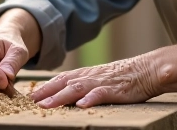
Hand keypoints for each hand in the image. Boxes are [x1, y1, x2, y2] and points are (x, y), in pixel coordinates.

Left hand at [30, 55, 161, 107]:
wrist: (146, 70)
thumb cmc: (122, 77)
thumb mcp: (99, 79)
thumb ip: (83, 85)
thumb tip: (65, 95)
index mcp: (85, 74)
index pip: (60, 79)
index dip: (44, 87)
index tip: (30, 96)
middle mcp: (90, 76)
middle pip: (63, 83)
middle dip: (46, 92)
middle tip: (31, 102)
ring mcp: (101, 82)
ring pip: (77, 88)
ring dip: (60, 97)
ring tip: (47, 106)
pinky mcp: (115, 89)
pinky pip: (101, 94)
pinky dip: (90, 99)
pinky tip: (82, 106)